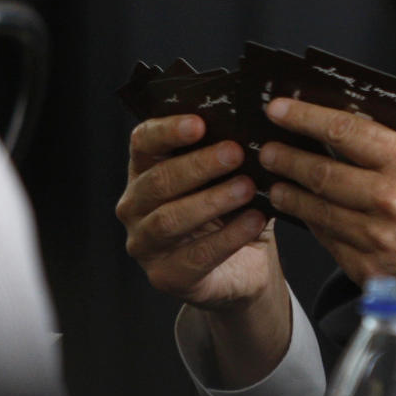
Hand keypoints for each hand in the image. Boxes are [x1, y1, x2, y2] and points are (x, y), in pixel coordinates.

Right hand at [116, 115, 290, 384]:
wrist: (246, 265)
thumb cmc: (234, 208)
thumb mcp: (233, 175)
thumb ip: (234, 150)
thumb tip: (259, 120)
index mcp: (147, 170)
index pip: (143, 142)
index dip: (167, 130)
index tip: (199, 122)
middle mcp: (136, 205)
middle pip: (158, 180)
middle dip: (198, 165)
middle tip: (236, 152)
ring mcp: (145, 244)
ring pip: (169, 218)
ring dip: (212, 200)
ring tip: (248, 187)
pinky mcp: (165, 276)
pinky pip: (194, 255)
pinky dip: (229, 236)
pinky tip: (255, 220)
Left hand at [259, 97, 395, 349]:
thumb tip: (359, 121)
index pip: (345, 131)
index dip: (306, 118)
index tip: (281, 109)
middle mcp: (390, 200)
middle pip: (320, 172)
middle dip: (286, 157)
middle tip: (267, 149)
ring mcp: (376, 238)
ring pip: (316, 209)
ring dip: (290, 193)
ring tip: (276, 182)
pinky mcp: (368, 269)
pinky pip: (329, 240)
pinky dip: (313, 223)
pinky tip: (305, 213)